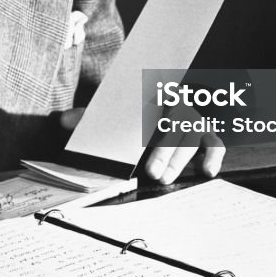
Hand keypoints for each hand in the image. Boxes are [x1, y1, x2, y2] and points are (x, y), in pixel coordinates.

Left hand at [57, 107, 224, 183]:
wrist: (156, 98)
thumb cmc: (130, 111)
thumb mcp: (110, 112)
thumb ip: (89, 117)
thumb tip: (62, 120)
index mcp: (151, 97)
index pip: (152, 109)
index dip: (143, 126)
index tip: (139, 145)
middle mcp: (173, 106)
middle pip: (173, 127)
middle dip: (164, 152)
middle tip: (152, 174)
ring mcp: (190, 120)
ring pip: (191, 136)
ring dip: (180, 158)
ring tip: (166, 179)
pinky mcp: (203, 134)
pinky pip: (213, 143)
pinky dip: (212, 155)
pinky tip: (207, 171)